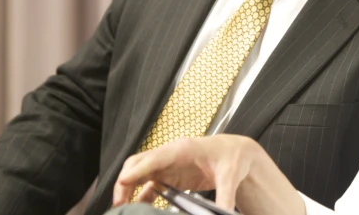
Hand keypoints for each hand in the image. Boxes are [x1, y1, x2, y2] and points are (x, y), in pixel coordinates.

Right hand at [112, 135, 303, 214]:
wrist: (238, 153)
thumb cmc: (233, 156)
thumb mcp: (231, 176)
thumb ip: (225, 196)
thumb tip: (224, 213)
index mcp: (183, 149)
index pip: (154, 157)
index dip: (137, 169)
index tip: (123, 181)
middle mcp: (171, 154)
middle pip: (138, 163)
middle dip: (125, 181)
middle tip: (120, 203)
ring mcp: (169, 165)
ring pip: (139, 174)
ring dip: (128, 189)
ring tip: (123, 208)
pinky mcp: (171, 175)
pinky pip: (149, 185)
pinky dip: (140, 196)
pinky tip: (139, 209)